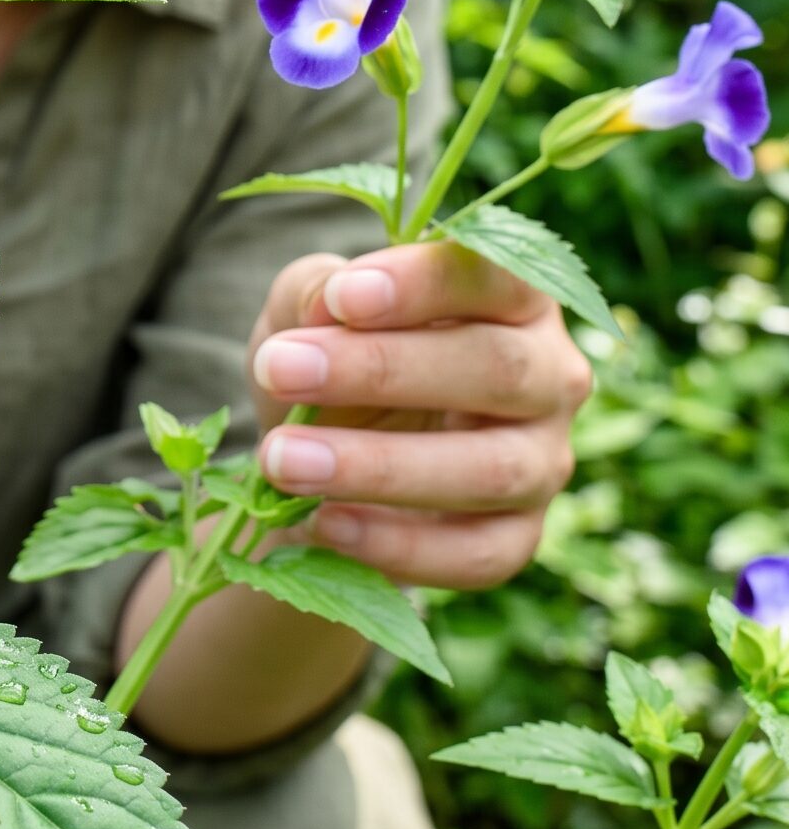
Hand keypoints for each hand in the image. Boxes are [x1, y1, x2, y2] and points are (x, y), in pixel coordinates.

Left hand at [246, 246, 593, 590]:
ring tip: (282, 460)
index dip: (424, 283)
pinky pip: (478, 553)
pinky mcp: (521, 537)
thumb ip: (312, 292)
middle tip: (279, 370)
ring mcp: (544, 461)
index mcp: (512, 297)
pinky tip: (322, 523)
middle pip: (497, 368)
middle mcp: (549, 375)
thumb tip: (327, 303)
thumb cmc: (327, 362)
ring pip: (492, 469)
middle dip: (381, 371)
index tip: (343, 296)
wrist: (317, 461)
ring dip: (379, 467)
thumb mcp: (303, 312)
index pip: (496, 275)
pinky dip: (398, 545)